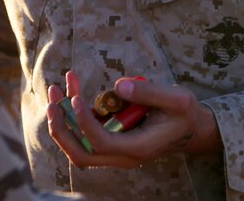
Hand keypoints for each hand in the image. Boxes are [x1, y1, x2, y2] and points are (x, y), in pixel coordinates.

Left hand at [46, 71, 220, 168]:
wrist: (191, 129)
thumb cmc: (184, 114)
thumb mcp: (177, 100)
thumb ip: (148, 93)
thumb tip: (118, 86)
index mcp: (138, 148)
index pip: (101, 143)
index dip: (84, 122)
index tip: (75, 98)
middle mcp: (123, 156)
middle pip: (81, 154)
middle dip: (62, 129)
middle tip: (53, 101)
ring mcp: (115, 152)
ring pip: (79, 146)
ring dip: (62, 121)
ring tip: (55, 90)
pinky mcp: (111, 142)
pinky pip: (85, 135)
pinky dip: (73, 117)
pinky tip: (70, 90)